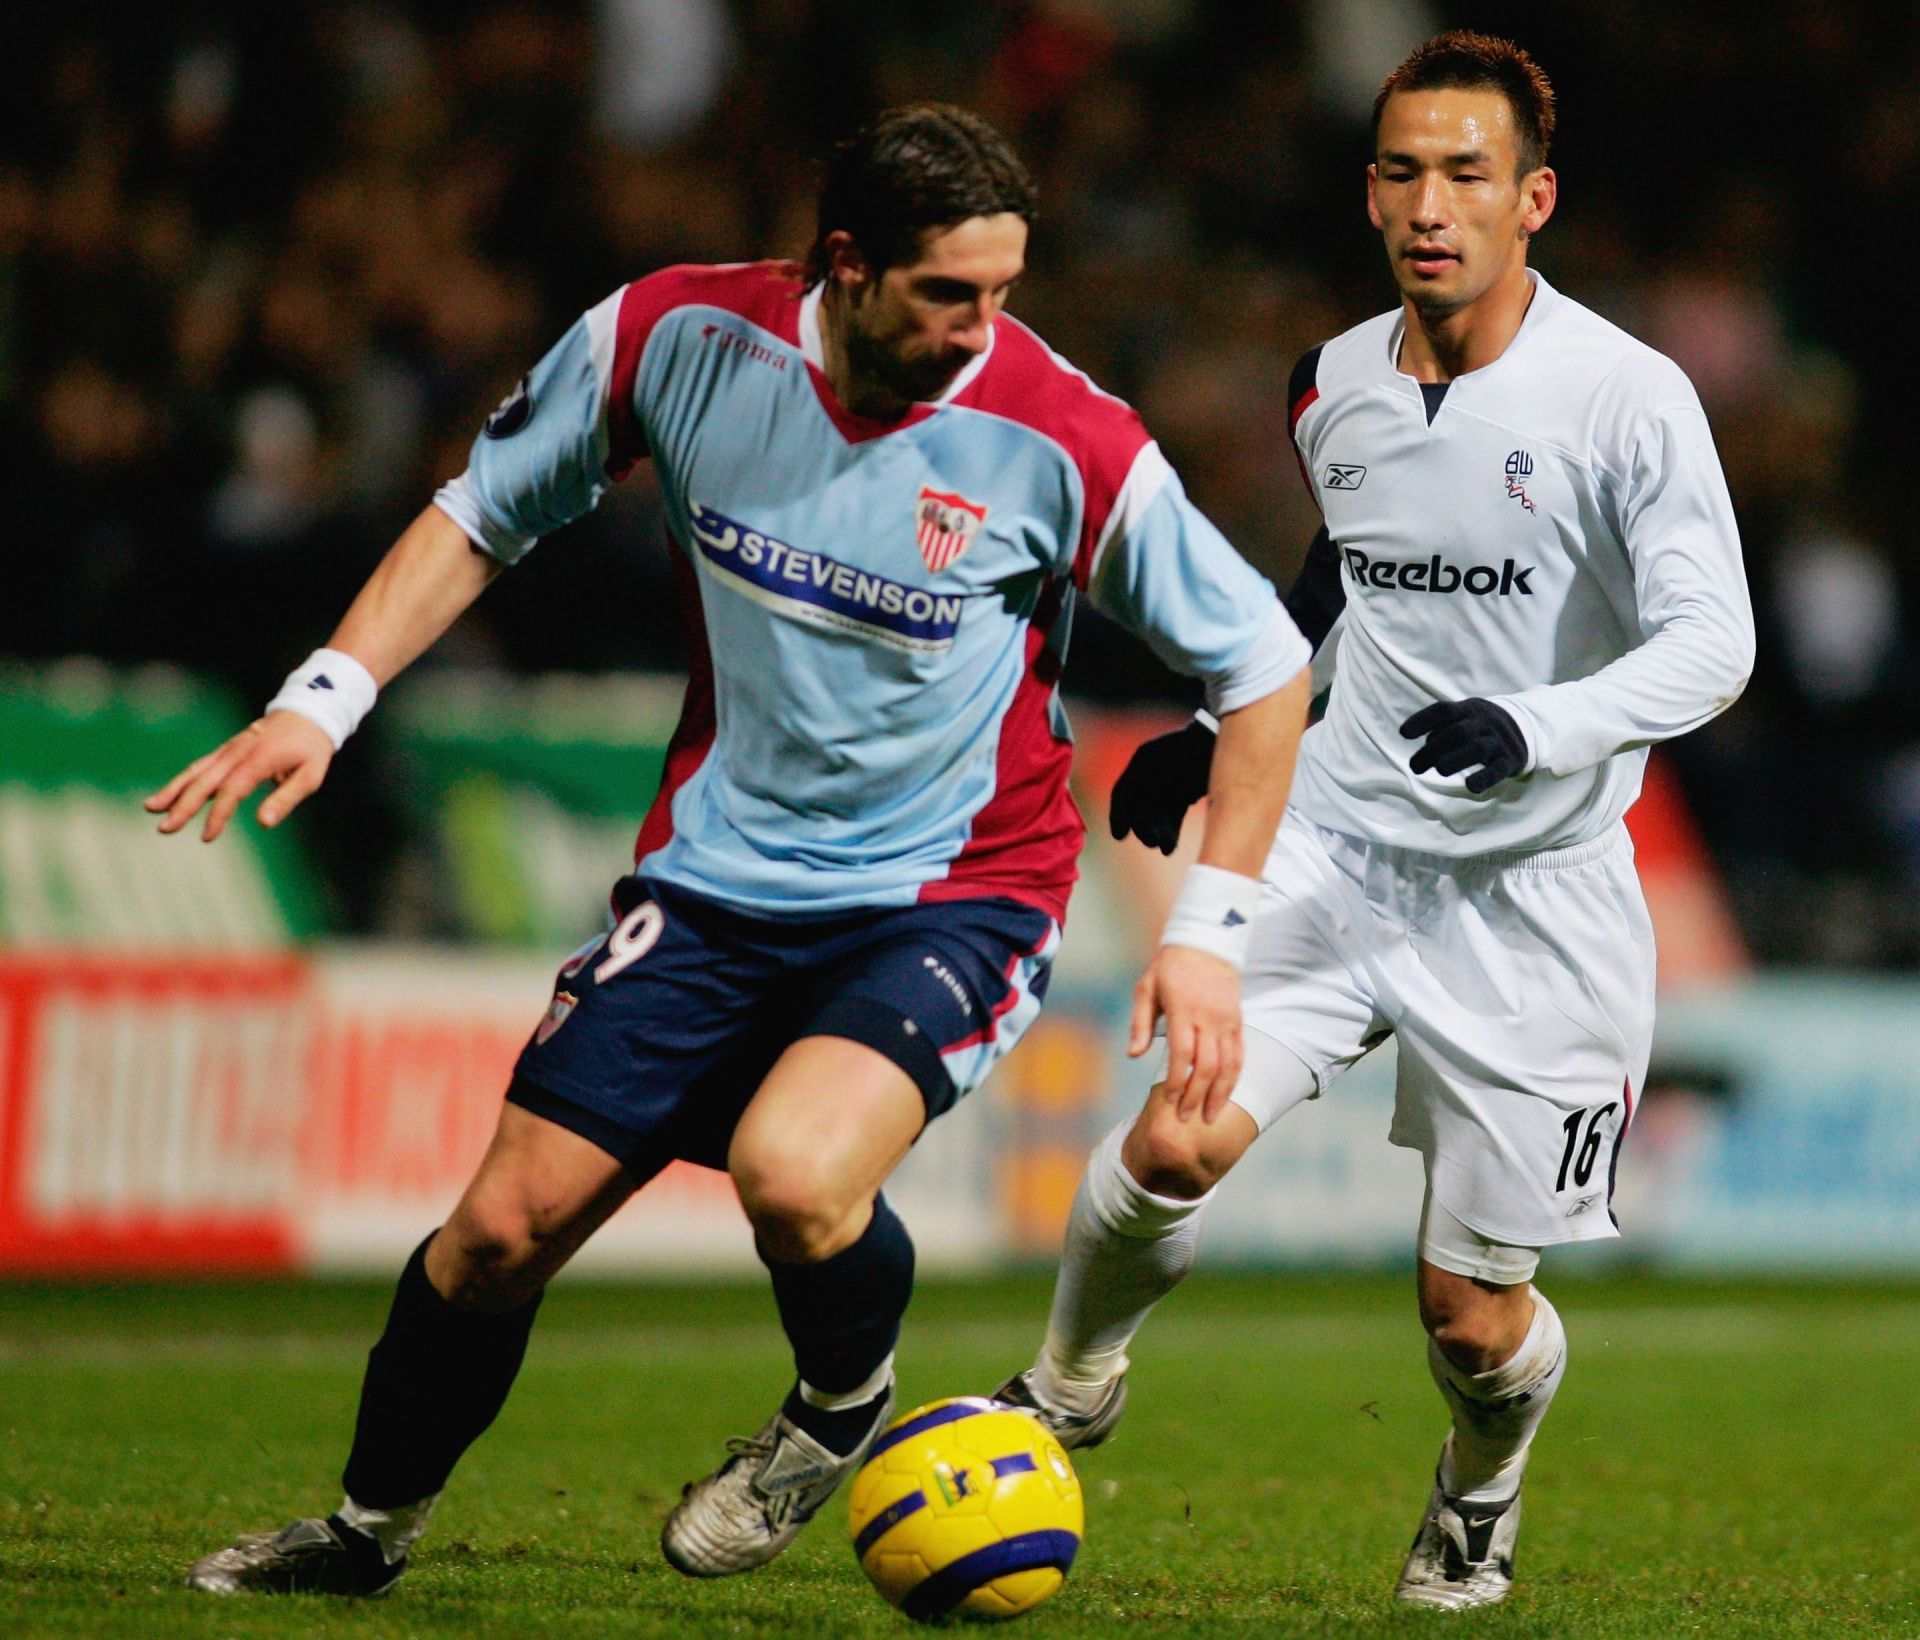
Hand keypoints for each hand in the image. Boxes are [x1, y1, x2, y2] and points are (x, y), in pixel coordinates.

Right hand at [144, 710, 335, 841]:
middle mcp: (237, 753)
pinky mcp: (226, 750)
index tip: (206, 836)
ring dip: (173, 790)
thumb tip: (263, 823)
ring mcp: (229, 749)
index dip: (217, 814)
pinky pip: (201, 765)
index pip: (231, 790)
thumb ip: (286, 799)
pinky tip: (169, 795)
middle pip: (204, 780)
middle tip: (165, 828)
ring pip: (196, 770)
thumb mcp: (310, 775)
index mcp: (258, 760)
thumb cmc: (311, 749)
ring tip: (151, 808)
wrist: (307, 713)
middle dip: (182, 805)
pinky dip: (183, 780)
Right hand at [1109, 720, 1214, 855]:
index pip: (1123, 792)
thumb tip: (1131, 814)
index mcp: (1144, 759)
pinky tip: (1169, 848)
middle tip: (1151, 841)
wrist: (1223, 740)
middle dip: (1143, 827)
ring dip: (1157, 832)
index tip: (1119, 835)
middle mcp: (1153, 774)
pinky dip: (1170, 832)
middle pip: (1140, 808)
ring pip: (1156, 816)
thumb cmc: (1194, 748)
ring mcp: (1171, 784)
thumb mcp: (1163, 761)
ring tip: (1163, 846)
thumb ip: (1143, 782)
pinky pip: (1173, 817)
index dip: (1119, 815)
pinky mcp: (1187, 795)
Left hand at [1128, 944, 1243, 1120]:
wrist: (1205, 943)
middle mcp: (1208, 1017)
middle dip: (1197, 1095)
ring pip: (1228, 1064)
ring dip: (1220, 1093)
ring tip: (1211, 1116)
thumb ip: (1140, 1023)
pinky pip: (1240, 1054)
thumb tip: (1134, 1055)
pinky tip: (1227, 1094)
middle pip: (1207, 1065)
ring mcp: (1226, 1020)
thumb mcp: (1146, 989)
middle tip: (1188, 1118)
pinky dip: (1235, 1077)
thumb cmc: (1169, 968)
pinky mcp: (1237, 1020)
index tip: (1172, 1101)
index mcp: (1183, 1010)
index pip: (1183, 1054)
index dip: (1178, 1081)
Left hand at [1400, 698, 1526, 793]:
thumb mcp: (1462, 718)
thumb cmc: (1479, 726)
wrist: (1525, 727)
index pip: (1443, 710)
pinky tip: (1470, 786)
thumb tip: (1420, 757)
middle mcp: (1484, 723)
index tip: (1404, 733)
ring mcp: (1498, 741)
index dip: (1422, 720)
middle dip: (1433, 750)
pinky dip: (1484, 778)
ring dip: (1455, 760)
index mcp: (1468, 710)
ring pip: (1478, 748)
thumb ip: (1439, 730)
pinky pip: (1498, 770)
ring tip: (1440, 771)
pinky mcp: (1510, 761)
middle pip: (1458, 732)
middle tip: (1415, 767)